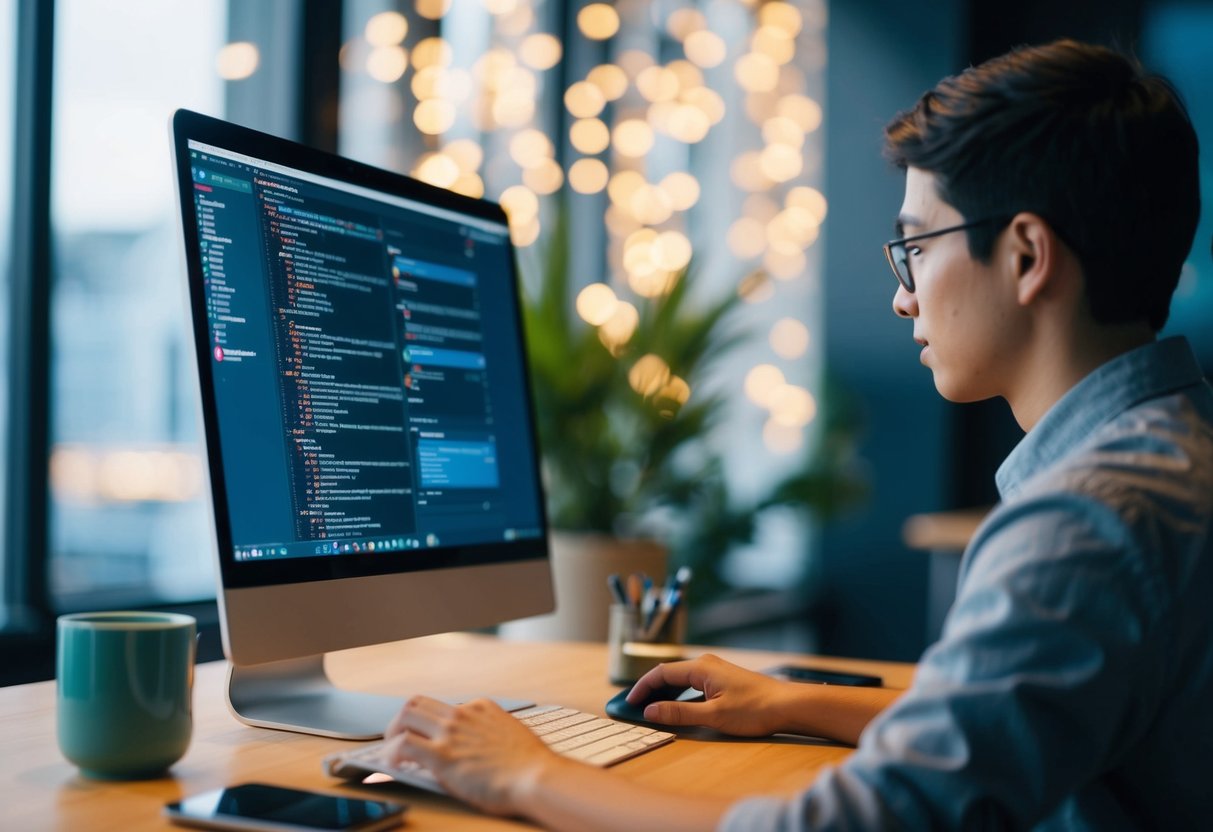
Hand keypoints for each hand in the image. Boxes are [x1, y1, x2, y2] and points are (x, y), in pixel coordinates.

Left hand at [384, 695, 560, 814]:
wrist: (537, 778)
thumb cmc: (530, 765)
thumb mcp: (510, 735)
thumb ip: (490, 734)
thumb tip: (480, 746)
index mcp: (480, 708)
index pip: (443, 707)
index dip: (429, 723)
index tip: (425, 736)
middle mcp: (462, 714)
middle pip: (417, 702)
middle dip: (402, 720)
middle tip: (397, 737)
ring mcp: (450, 732)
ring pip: (405, 715)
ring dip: (392, 732)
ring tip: (390, 751)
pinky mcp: (442, 756)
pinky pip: (403, 745)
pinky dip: (392, 754)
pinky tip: (393, 767)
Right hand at [627, 654, 794, 736]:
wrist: (788, 705)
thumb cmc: (754, 709)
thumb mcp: (713, 715)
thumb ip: (679, 713)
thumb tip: (650, 712)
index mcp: (700, 667)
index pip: (661, 673)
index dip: (642, 688)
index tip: (628, 703)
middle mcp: (705, 664)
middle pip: (668, 674)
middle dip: (649, 690)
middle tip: (633, 708)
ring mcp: (715, 671)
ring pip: (680, 679)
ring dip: (663, 693)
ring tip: (649, 709)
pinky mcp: (722, 680)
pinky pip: (691, 684)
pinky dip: (678, 695)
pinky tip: (676, 709)